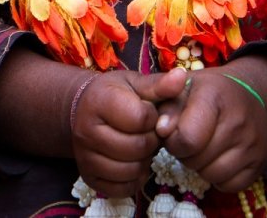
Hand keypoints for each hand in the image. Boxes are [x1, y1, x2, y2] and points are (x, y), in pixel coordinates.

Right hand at [71, 67, 186, 197]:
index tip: (149, 112)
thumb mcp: (136, 83)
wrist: (85, 109)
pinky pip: (122, 189)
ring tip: (141, 144)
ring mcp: (85, 158)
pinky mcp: (89, 178)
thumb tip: (181, 76)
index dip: (153, 117)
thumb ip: (160, 84)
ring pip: (130, 171)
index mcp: (99, 101)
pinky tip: (134, 161)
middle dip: (151, 140)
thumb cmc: (115, 93)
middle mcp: (86, 131)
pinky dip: (135, 178)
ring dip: (144, 160)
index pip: (140, 118)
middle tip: (149, 131)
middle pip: (137, 147)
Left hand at [155, 67, 266, 191]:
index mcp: (214, 96)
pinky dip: (218, 178)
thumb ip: (166, 107)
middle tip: (190, 138)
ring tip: (204, 146)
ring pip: (212, 176)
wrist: (247, 93)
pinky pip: (228, 186)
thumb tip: (161, 130)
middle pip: (197, 161)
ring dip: (201, 167)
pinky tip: (219, 156)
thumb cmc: (206, 92)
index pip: (187, 139)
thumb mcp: (181, 89)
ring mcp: (253, 143)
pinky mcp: (260, 163)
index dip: (174, 141)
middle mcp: (238, 120)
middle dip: (186, 154)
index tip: (175, 132)